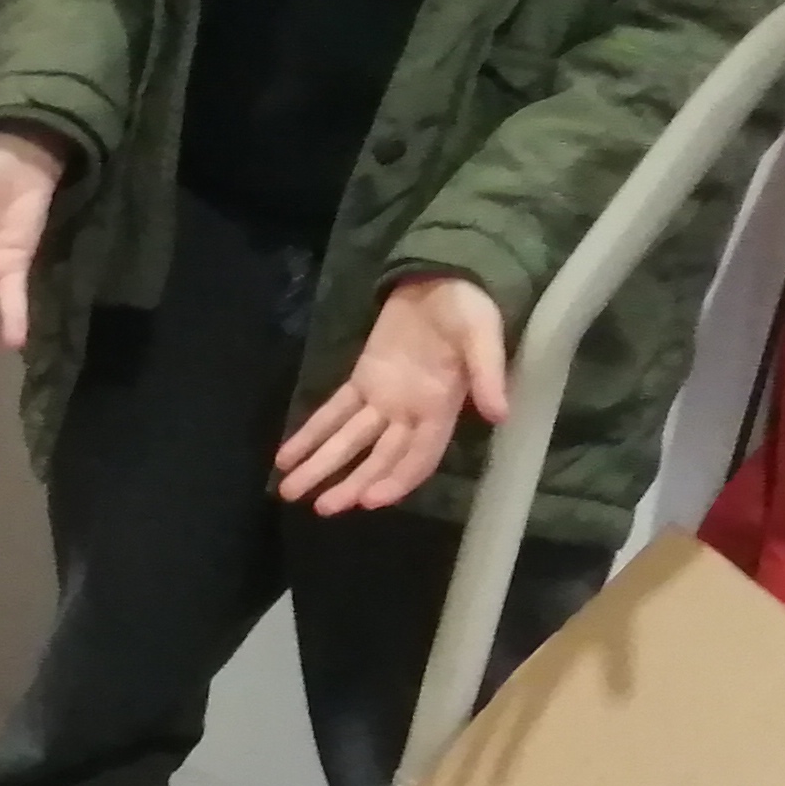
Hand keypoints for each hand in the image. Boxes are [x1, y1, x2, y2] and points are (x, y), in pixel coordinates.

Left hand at [277, 275, 507, 514]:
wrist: (444, 276)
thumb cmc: (469, 307)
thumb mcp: (482, 335)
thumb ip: (487, 374)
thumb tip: (499, 414)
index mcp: (442, 408)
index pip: (418, 457)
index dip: (395, 481)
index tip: (368, 502)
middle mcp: (410, 413)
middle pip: (378, 458)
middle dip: (351, 484)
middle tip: (323, 509)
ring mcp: (384, 399)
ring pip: (349, 442)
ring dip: (321, 467)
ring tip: (290, 491)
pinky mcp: (363, 381)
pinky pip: (333, 413)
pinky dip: (310, 434)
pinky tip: (286, 457)